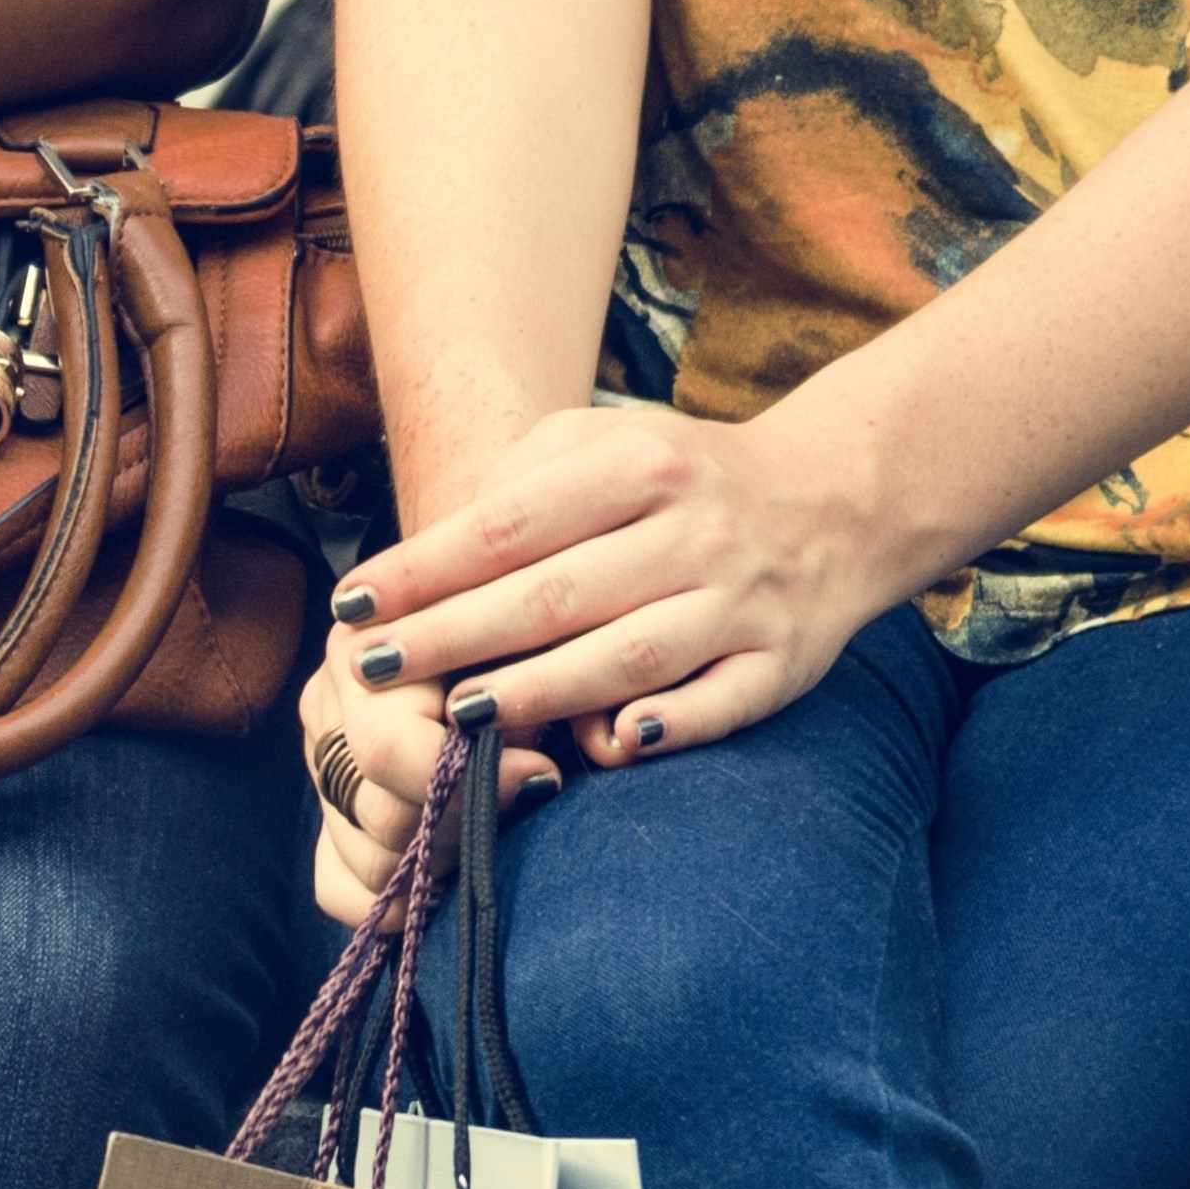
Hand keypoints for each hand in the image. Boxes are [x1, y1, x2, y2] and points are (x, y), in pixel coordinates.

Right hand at [290, 632, 555, 927]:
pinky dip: (397, 899)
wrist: (516, 620)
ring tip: (497, 822)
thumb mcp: (548, 631)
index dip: (468, 780)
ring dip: (441, 861)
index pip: (386, 749)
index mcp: (365, 643)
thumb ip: (541, 683)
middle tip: (524, 799)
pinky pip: (339, 887)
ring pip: (364, 858)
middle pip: (377, 814)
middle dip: (463, 824)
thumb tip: (539, 777)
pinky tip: (452, 876)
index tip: (542, 775)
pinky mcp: (327, 813)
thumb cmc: (541, 621)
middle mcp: (328, 703)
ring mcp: (322, 763)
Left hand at [318, 396, 916, 779]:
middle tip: (372, 669)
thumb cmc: (684, 480)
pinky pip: (718, 704)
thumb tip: (430, 551)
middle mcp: (693, 531)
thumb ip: (524, 478)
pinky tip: (611, 747)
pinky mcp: (779, 664)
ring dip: (539, 691)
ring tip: (459, 716)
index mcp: (641, 466)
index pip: (510, 524)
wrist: (837, 499)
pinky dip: (670, 725)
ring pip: (627, 656)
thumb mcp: (608, 441)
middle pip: (553, 595)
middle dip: (452, 636)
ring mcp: (740, 601)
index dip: (424, 568)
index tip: (352, 604)